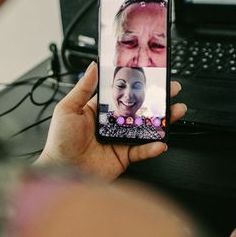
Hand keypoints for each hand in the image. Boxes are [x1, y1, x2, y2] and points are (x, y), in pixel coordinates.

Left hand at [36, 62, 186, 180]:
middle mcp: (112, 124)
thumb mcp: (67, 108)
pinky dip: (153, 147)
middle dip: (158, 100)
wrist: (61, 170)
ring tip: (176, 111)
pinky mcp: (124, 157)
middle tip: (171, 90)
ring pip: (147, 129)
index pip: (123, 94)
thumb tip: (93, 66)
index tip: (151, 76)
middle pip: (140, 109)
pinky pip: (142, 151)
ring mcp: (120, 140)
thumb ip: (83, 88)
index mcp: (100, 110)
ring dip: (163, 120)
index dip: (138, 86)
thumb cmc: (59, 141)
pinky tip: (160, 142)